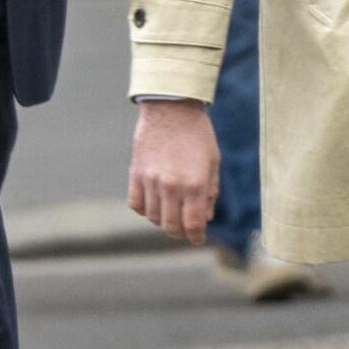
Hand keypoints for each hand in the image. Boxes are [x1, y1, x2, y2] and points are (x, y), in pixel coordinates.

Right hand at [128, 98, 219, 243]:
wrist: (171, 107)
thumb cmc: (197, 134)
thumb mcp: (212, 162)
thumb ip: (210, 193)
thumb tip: (205, 218)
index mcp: (195, 184)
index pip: (193, 224)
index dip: (195, 237)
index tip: (197, 240)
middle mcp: (171, 186)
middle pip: (171, 226)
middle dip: (180, 232)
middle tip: (184, 229)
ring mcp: (151, 180)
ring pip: (153, 217)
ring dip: (162, 220)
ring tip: (170, 213)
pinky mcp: (136, 173)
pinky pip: (136, 203)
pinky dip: (144, 208)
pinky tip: (153, 203)